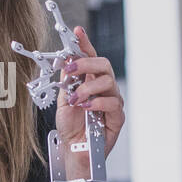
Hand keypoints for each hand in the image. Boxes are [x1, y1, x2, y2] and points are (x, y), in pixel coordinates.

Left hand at [56, 25, 124, 161]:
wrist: (73, 150)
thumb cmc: (70, 127)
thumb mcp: (63, 99)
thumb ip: (67, 81)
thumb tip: (65, 60)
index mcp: (90, 81)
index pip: (90, 57)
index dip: (85, 43)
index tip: (77, 31)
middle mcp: (103, 88)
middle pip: (103, 64)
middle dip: (85, 63)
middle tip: (71, 69)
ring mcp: (112, 101)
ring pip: (108, 81)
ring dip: (88, 87)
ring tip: (75, 99)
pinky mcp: (118, 117)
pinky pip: (113, 103)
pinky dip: (97, 103)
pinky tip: (85, 107)